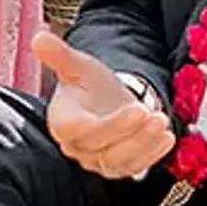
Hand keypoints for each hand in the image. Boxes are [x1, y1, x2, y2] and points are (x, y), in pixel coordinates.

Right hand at [37, 32, 176, 181]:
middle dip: (131, 132)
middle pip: (103, 147)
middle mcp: (78, 147)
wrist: (105, 102)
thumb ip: (60, 55)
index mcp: (63, 124)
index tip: (138, 109)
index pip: (83, 131)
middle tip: (154, 114)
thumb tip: (39, 38)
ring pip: (119, 161)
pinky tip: (167, 138)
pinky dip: (152, 155)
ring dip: (144, 144)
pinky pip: (134, 167)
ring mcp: (98, 160)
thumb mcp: (78, 67)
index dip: (111, 124)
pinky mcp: (117, 167)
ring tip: (162, 122)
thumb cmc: (89, 85)